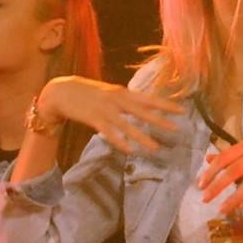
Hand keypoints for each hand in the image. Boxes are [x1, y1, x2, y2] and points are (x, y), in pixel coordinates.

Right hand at [39, 76, 181, 155]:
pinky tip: (131, 150)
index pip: (147, 98)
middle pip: (142, 111)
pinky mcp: (94, 119)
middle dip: (160, 120)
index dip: (165, 104)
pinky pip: (110, 133)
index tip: (182, 110)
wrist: (60, 92)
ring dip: (142, 137)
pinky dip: (120, 142)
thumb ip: (123, 99)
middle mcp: (116, 100)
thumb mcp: (108, 92)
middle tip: (177, 128)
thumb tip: (139, 105)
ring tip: (156, 148)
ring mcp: (105, 110)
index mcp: (121, 92)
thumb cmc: (86, 92)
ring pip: (128, 126)